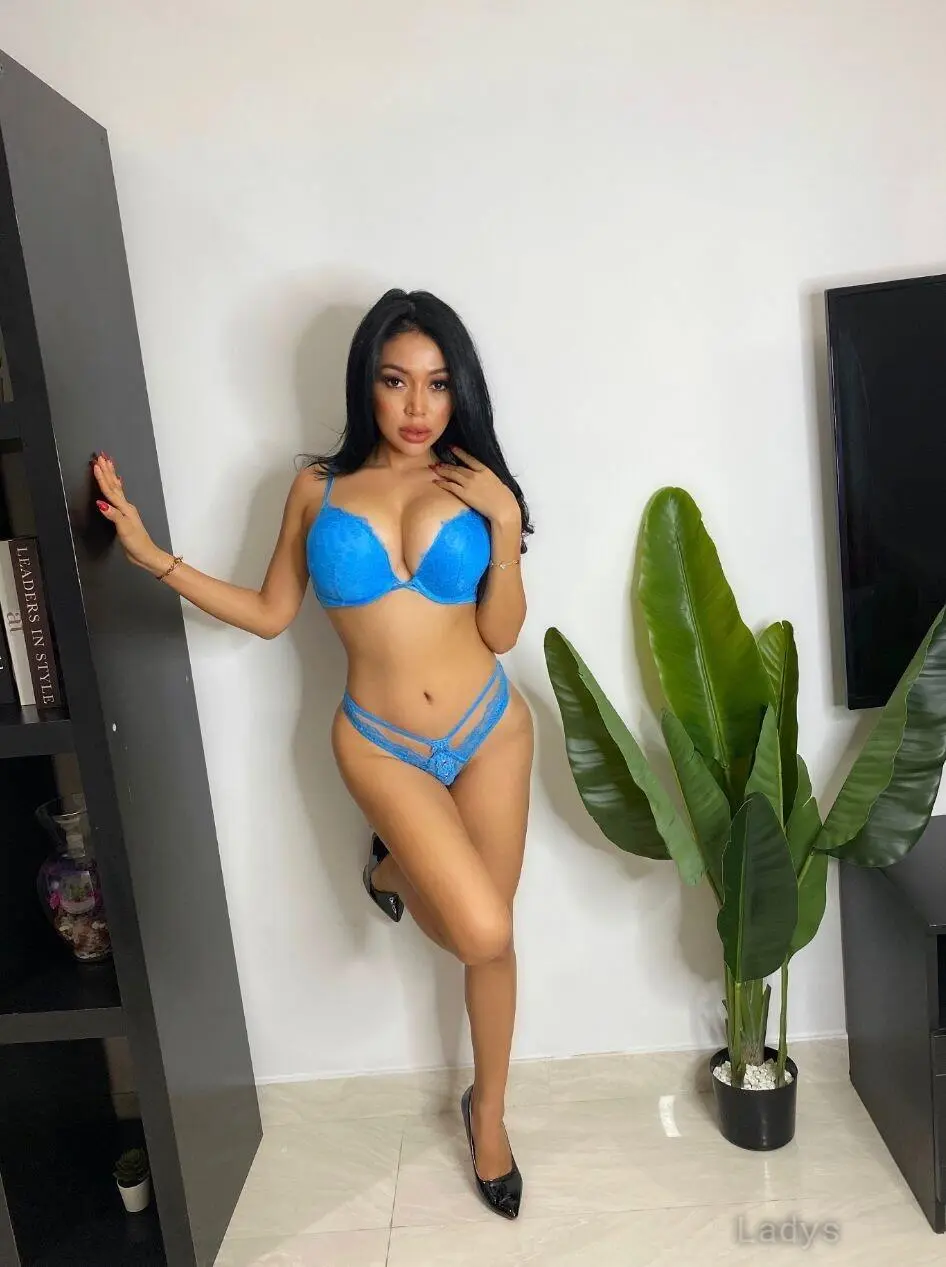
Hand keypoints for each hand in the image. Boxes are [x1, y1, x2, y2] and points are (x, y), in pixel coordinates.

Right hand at [91, 454, 164, 572]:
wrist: (145, 554)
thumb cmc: (136, 543)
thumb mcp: (124, 529)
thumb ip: (113, 515)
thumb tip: (101, 503)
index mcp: (125, 508)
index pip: (110, 490)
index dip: (103, 477)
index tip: (96, 464)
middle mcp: (125, 507)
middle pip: (114, 485)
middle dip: (107, 471)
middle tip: (101, 456)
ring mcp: (125, 511)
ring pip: (116, 489)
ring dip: (110, 476)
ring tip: (107, 464)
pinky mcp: (123, 517)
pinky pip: (117, 497)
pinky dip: (115, 488)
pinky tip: (116, 485)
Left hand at [431, 447, 520, 528]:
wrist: (503, 508)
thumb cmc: (504, 497)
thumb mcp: (497, 481)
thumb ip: (486, 477)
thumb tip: (482, 476)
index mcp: (484, 469)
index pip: (468, 458)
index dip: (458, 452)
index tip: (451, 447)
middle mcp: (475, 474)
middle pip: (457, 467)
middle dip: (446, 464)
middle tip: (437, 463)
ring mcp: (468, 484)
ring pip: (452, 475)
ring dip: (442, 471)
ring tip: (435, 469)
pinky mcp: (464, 494)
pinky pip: (450, 486)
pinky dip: (442, 483)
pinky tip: (436, 481)